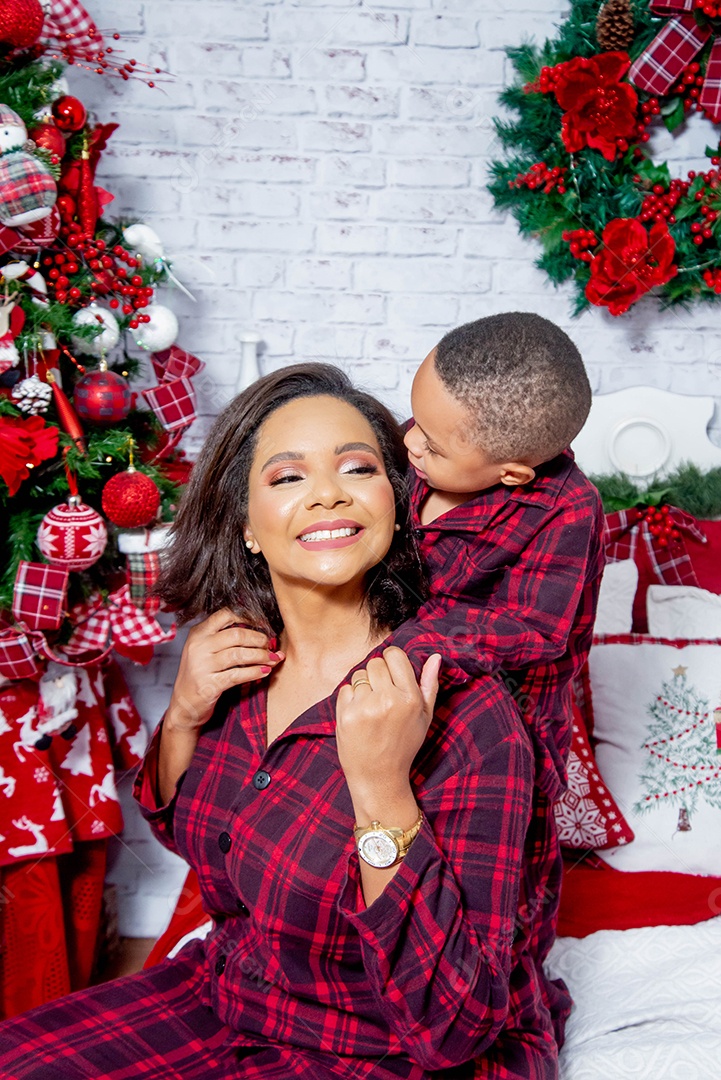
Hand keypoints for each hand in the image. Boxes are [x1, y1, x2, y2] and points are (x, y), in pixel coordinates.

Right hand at [166, 607, 282, 731]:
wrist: (183, 705)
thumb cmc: (200, 675)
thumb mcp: (205, 650)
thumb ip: (224, 638)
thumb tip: (260, 631)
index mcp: (198, 633)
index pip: (226, 614)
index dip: (249, 617)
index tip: (263, 624)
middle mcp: (198, 646)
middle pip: (237, 634)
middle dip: (259, 639)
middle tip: (270, 645)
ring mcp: (202, 666)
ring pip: (239, 654)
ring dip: (261, 656)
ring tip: (273, 659)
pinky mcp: (208, 685)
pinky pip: (237, 675)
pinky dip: (255, 672)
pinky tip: (264, 671)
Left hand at [335, 647, 440, 805]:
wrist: (378, 776)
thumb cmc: (403, 745)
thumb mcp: (424, 717)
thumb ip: (430, 685)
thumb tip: (435, 656)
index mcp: (410, 698)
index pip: (394, 655)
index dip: (391, 661)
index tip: (391, 674)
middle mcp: (388, 699)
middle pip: (375, 663)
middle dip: (377, 675)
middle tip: (381, 695)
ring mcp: (366, 707)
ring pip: (359, 674)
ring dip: (363, 686)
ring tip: (370, 708)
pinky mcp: (347, 714)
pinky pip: (345, 689)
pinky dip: (349, 699)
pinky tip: (359, 716)